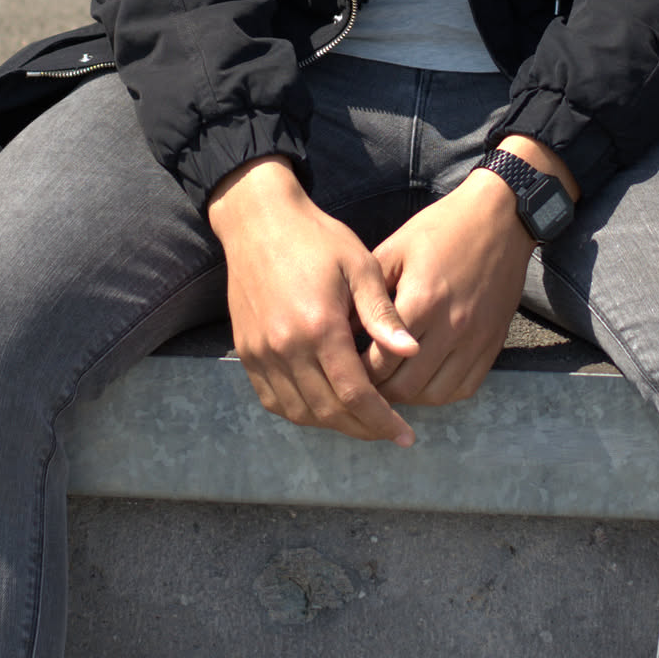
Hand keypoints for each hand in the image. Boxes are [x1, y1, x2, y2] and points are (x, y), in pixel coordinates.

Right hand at [210, 156, 418, 444]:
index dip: (382, 420)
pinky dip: (300, 412)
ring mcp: (261, 353)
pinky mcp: (246, 351)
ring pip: (299, 412)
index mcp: (319, 327)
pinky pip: (273, 399)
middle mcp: (285, 347)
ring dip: (333, 425)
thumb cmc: (317, 239)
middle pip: (328, 411)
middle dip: (363, 428)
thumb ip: (382, 314)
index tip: (406, 435)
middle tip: (390, 431)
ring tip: (361, 421)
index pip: (354, 394)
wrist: (258, 221)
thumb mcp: (359, 266)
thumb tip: (411, 351)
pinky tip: (324, 407)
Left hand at [363, 170, 535, 406]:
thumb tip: (342, 329)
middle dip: (378, 391)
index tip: (343, 368)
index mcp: (422, 300)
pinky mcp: (492, 344)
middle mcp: (451, 327)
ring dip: (408, 397)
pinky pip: (464, 388)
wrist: (500, 219)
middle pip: (405, 386)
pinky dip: (439, 393)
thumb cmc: (441, 230)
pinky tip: (422, 381)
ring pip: (435, 394)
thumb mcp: (397, 249)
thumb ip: (370, 293)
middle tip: (361, 382)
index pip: (380, 360)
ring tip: (389, 383)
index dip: (357, 372)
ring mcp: (475, 339)